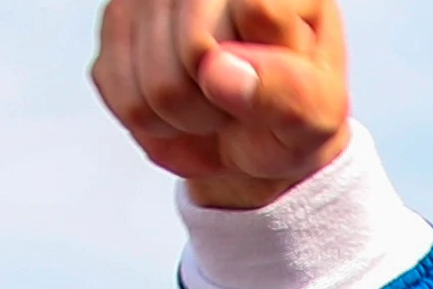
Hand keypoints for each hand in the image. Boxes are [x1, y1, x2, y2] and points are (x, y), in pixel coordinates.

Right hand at [90, 0, 350, 207]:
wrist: (250, 132)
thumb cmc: (291, 111)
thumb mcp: (315, 115)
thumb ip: (287, 94)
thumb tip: (217, 70)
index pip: (256, 9)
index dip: (264, 68)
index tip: (283, 75)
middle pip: (193, 50)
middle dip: (219, 104)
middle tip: (241, 103)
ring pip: (157, 85)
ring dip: (187, 120)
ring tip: (214, 105)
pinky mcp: (117, 21)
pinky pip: (125, 99)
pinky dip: (155, 123)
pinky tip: (182, 105)